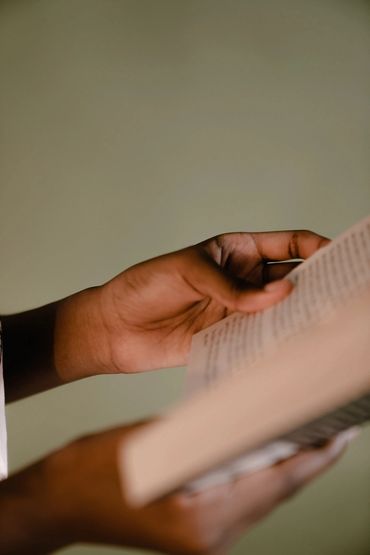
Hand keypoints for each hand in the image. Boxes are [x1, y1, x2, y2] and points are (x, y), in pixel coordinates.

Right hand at [0, 422, 351, 554]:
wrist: (59, 502)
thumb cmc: (92, 472)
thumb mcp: (150, 441)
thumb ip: (203, 431)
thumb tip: (249, 413)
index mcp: (200, 519)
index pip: (276, 481)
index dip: (314, 454)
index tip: (342, 430)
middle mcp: (211, 538)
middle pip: (276, 493)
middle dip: (308, 457)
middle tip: (333, 423)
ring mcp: (206, 541)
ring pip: (264, 498)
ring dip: (288, 466)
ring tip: (309, 432)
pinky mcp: (199, 532)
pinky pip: (245, 501)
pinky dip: (264, 477)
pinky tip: (270, 453)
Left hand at [55, 229, 327, 378]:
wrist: (112, 328)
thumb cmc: (144, 286)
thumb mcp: (187, 271)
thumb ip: (231, 286)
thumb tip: (279, 294)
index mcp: (235, 251)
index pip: (286, 244)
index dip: (315, 247)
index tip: (339, 256)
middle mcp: (242, 281)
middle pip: (290, 278)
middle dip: (315, 283)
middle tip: (338, 294)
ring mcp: (236, 311)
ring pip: (278, 311)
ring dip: (298, 315)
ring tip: (321, 322)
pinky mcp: (226, 339)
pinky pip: (258, 340)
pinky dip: (274, 343)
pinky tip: (289, 347)